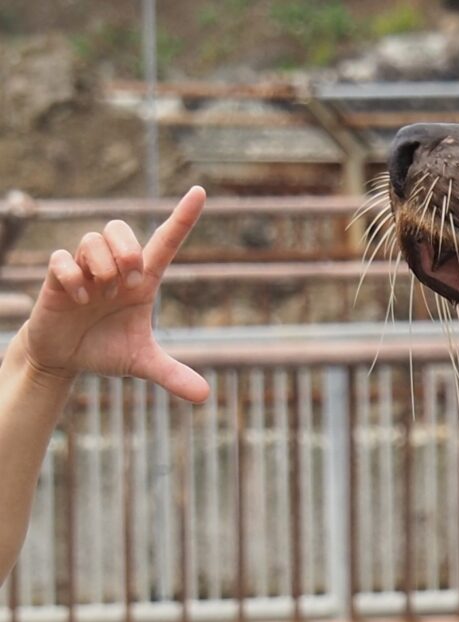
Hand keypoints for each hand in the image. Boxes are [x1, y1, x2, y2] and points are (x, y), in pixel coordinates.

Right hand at [19, 186, 210, 402]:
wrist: (65, 357)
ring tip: (102, 295)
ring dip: (102, 266)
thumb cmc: (106, 349)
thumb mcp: (141, 363)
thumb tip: (205, 396)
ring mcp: (85, 269)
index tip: (201, 192)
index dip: (183, 217)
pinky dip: (73, 278)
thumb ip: (172, 374)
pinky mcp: (57, 277)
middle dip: (128, 249)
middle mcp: (115, 267)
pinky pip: (63, 260)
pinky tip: (79, 301)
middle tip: (131, 280)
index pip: (166, 241)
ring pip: (92, 240)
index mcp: (143, 279)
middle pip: (122, 228)